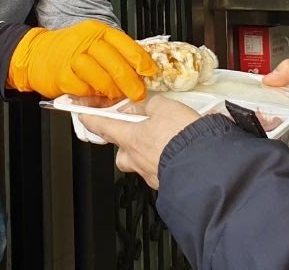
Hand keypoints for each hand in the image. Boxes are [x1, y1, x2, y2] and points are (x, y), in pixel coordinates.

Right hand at [7, 20, 156, 100]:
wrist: (36, 55)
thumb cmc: (68, 50)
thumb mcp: (93, 43)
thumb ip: (114, 53)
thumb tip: (140, 69)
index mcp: (98, 31)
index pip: (126, 44)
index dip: (141, 61)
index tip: (150, 73)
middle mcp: (86, 42)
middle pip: (115, 62)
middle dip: (130, 81)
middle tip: (138, 93)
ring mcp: (73, 58)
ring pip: (100, 77)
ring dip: (112, 90)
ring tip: (116, 96)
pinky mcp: (62, 76)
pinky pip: (83, 89)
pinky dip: (92, 96)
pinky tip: (95, 96)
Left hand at [79, 95, 201, 189]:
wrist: (204, 167)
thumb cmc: (183, 138)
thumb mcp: (167, 108)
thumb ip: (153, 105)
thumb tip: (149, 105)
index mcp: (131, 138)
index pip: (103, 127)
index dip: (91, 120)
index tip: (83, 116)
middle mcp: (137, 159)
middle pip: (122, 153)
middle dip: (127, 144)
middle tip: (139, 132)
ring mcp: (152, 174)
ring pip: (142, 164)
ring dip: (148, 154)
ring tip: (165, 142)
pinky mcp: (168, 183)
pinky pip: (162, 171)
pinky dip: (167, 162)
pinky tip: (180, 154)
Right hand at [263, 59, 288, 154]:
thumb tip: (268, 78)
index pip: (269, 88)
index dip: (259, 88)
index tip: (249, 89)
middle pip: (266, 107)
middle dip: (259, 106)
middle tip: (255, 104)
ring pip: (271, 124)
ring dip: (266, 121)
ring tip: (264, 116)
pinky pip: (283, 140)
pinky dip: (277, 136)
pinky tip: (275, 129)